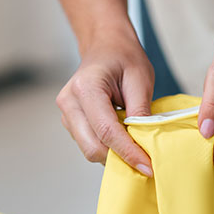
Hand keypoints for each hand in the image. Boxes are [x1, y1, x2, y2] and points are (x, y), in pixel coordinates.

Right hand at [56, 28, 155, 175]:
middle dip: (119, 158)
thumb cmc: (123, 57)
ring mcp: (65, 113)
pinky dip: (106, 147)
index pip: (106, 130)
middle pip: (92, 146)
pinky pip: (87, 143)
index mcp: (86, 88)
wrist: (104, 46)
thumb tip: (144, 144)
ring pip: (89, 149)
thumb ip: (141, 111)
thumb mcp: (140, 79)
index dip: (127, 152)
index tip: (148, 167)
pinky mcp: (69, 121)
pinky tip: (121, 137)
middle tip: (145, 160)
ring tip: (133, 144)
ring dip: (112, 153)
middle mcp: (69, 102)